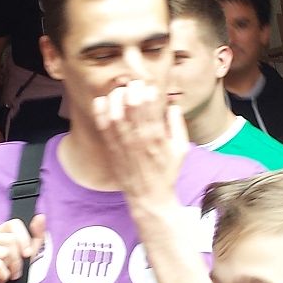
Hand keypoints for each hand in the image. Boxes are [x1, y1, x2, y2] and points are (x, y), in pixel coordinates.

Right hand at [0, 215, 46, 282]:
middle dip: (18, 260)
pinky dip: (3, 276)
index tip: (27, 254)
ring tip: (6, 276)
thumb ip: (35, 236)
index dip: (25, 239)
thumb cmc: (10, 277)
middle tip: (14, 271)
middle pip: (11, 240)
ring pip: (6, 252)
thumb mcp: (28, 255)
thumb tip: (40, 216)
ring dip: (11, 269)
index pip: (14, 223)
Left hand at [90, 79, 187, 207]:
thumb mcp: (181, 149)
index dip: (147, 89)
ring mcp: (122, 142)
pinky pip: (102, 124)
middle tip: (134, 86)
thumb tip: (172, 106)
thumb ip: (177, 125)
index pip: (149, 103)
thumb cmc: (166, 173)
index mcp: (157, 135)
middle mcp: (138, 136)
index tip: (149, 87)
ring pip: (115, 111)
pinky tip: (103, 101)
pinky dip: (100, 110)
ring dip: (116, 96)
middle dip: (132, 88)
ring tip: (121, 93)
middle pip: (131, 103)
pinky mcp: (111, 147)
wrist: (148, 196)